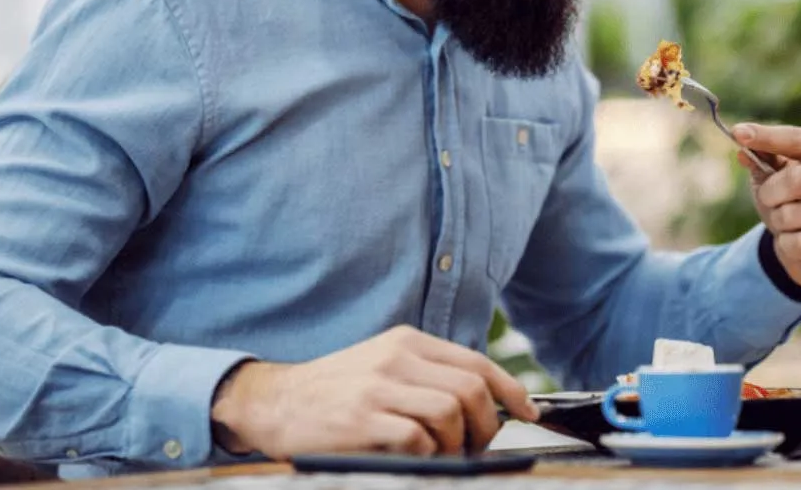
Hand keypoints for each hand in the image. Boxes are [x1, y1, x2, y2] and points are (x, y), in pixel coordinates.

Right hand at [208, 325, 539, 458]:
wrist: (273, 402)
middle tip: (476, 448)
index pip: (477, 362)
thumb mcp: (382, 366)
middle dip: (486, 427)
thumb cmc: (334, 392)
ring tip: (443, 456)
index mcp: (406, 342)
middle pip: (471, 390)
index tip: (527, 413)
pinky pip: (418, 438)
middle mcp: (396, 357)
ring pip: (450, 413)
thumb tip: (484, 402)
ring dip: (457, 445)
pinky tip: (413, 457)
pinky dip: (427, 454)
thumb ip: (426, 375)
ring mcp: (378, 387)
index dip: (510, 391)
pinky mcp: (361, 418)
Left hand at [734, 123, 800, 288]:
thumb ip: (761, 158)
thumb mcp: (775, 174)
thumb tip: (743, 148)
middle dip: (770, 193)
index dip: (766, 136)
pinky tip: (800, 242)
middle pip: (795, 179)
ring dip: (778, 221)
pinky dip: (788, 244)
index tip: (738, 133)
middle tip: (769, 200)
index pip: (797, 139)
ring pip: (792, 215)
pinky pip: (800, 243)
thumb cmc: (793, 200)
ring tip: (789, 223)